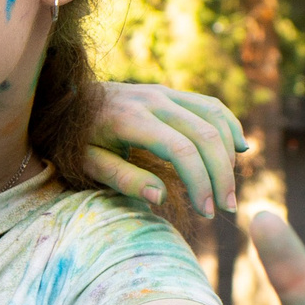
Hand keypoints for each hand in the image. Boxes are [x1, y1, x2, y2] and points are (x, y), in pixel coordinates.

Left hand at [81, 84, 246, 215]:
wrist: (65, 99)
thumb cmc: (74, 139)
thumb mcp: (87, 164)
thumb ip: (123, 179)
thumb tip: (161, 197)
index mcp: (129, 119)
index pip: (180, 149)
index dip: (199, 181)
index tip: (206, 212)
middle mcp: (152, 100)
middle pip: (204, 133)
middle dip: (221, 174)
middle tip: (226, 208)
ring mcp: (163, 93)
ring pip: (214, 117)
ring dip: (229, 153)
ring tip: (229, 189)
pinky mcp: (171, 93)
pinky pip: (210, 106)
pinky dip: (230, 126)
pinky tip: (239, 149)